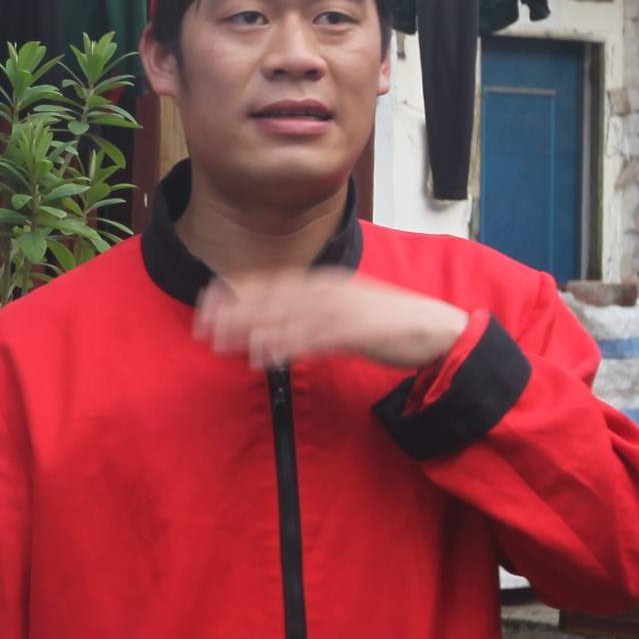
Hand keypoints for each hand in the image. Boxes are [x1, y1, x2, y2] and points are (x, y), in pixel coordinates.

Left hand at [194, 269, 469, 372]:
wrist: (437, 330)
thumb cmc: (387, 323)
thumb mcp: (343, 311)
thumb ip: (310, 315)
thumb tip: (275, 325)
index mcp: (324, 283)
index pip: (273, 282)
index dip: (238, 291)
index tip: (206, 300)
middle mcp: (330, 291)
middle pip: (273, 298)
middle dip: (235, 311)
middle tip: (202, 325)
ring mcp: (344, 310)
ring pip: (289, 317)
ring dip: (254, 328)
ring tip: (222, 341)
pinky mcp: (359, 331)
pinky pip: (317, 339)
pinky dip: (289, 345)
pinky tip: (266, 355)